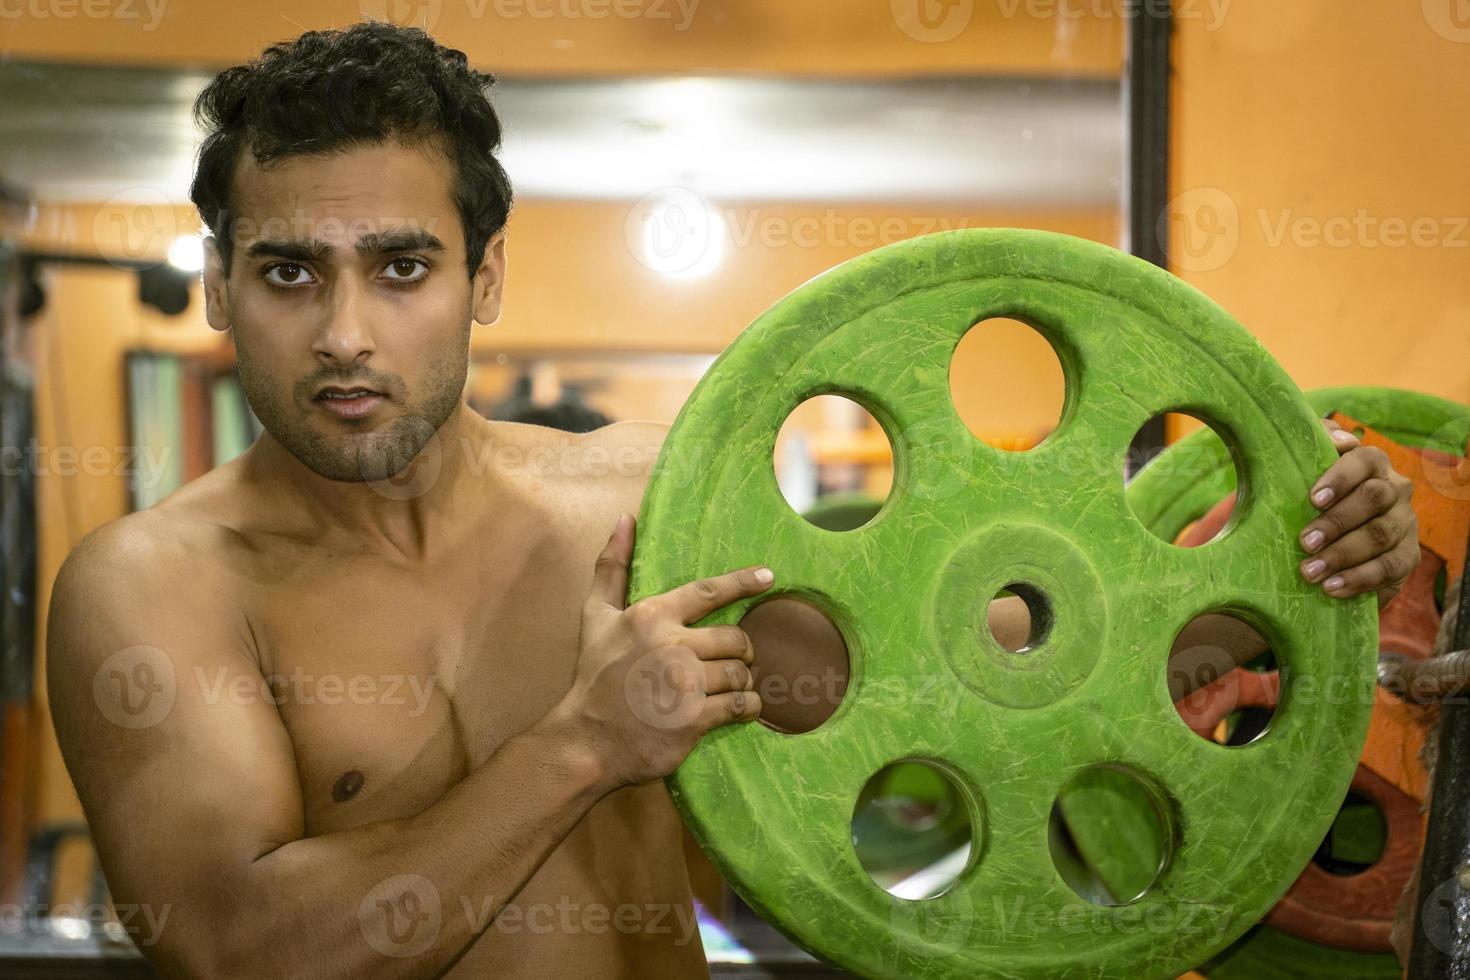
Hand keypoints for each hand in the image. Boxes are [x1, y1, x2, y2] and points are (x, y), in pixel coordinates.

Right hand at [561, 512, 771, 789]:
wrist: (587, 741)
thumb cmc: (594, 677)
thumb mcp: (596, 617)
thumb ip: (612, 567)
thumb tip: (625, 519)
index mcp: (651, 617)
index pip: (708, 593)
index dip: (742, 583)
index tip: (768, 577)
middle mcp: (671, 646)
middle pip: (734, 638)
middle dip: (741, 650)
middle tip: (734, 659)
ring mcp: (684, 684)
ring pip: (739, 673)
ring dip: (742, 680)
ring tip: (731, 685)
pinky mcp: (694, 719)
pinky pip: (740, 705)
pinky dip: (747, 706)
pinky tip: (740, 707)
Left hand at [1298, 418, 1417, 606]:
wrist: (1323, 545)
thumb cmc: (1309, 501)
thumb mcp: (1303, 473)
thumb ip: (1315, 447)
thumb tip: (1339, 440)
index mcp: (1372, 464)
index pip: (1365, 460)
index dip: (1341, 477)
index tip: (1313, 499)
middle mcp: (1395, 490)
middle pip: (1374, 499)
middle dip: (1337, 521)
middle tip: (1304, 542)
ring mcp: (1405, 523)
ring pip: (1381, 535)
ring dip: (1342, 554)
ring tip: (1310, 571)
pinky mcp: (1407, 556)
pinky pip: (1390, 568)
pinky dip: (1359, 579)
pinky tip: (1332, 587)